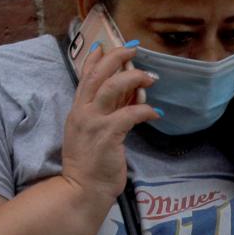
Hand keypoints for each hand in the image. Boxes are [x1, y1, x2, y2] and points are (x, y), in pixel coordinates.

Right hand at [59, 41, 155, 209]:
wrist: (82, 190)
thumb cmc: (92, 165)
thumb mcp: (97, 133)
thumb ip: (110, 112)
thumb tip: (132, 93)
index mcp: (77, 110)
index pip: (85, 77)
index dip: (96, 59)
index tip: (108, 44)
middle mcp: (82, 112)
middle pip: (97, 75)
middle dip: (116, 57)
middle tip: (133, 50)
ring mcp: (93, 122)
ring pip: (112, 87)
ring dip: (133, 78)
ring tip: (150, 78)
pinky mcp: (107, 135)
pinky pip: (130, 114)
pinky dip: (145, 109)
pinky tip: (156, 113)